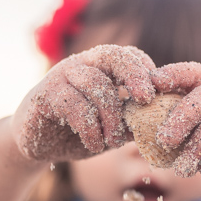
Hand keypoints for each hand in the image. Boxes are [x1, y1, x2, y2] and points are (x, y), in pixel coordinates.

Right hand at [13, 45, 155, 160]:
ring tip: (113, 142)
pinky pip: (75, 106)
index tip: (158, 93)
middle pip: (112, 55)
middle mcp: (82, 64)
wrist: (37, 146)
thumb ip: (133, 121)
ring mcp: (62, 76)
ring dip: (111, 116)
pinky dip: (90, 129)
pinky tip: (94, 145)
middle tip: (146, 98)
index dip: (145, 70)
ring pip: (95, 84)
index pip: (128, 55)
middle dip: (134, 75)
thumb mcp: (111, 128)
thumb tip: (163, 122)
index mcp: (100, 67)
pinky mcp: (45, 94)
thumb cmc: (78, 132)